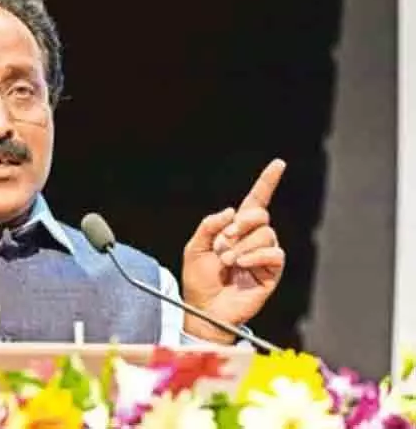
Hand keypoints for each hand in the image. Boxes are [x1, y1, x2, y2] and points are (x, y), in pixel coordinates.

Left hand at [181, 159, 285, 342]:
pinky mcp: (271, 272)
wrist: (204, 308)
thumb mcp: (195, 247)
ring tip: (228, 261)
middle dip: (242, 223)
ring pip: (265, 234)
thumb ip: (209, 225)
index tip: (278, 165)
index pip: (255, 201)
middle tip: (225, 239)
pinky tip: (241, 265)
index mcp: (234, 230)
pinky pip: (273, 253)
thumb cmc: (199, 281)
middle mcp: (251, 239)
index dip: (267, 182)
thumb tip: (232, 211)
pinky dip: (255, 256)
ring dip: (243, 246)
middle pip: (259, 215)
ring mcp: (262, 255)